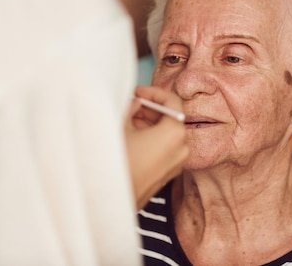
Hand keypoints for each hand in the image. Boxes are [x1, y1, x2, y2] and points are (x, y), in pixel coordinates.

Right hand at [125, 85, 188, 208]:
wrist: (108, 199)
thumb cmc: (116, 161)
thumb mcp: (121, 125)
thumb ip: (132, 106)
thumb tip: (136, 102)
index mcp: (175, 134)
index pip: (173, 101)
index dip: (153, 92)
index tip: (138, 91)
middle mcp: (182, 149)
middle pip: (170, 118)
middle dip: (149, 108)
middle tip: (130, 103)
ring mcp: (176, 164)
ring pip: (166, 134)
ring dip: (148, 123)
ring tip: (125, 120)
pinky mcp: (167, 175)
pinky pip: (163, 149)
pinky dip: (150, 139)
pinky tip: (129, 137)